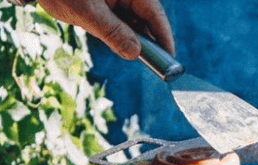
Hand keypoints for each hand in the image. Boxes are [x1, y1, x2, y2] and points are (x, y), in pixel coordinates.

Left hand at [36, 0, 174, 59]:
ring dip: (131, 38)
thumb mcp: (87, 13)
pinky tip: (119, 45)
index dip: (164, 37)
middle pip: (144, 18)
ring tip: (136, 57)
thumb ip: (112, 33)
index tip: (170, 58)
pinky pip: (116, 19)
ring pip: (130, 21)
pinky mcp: (102, 3)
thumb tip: (134, 53)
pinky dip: (118, 33)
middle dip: (148, 40)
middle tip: (154, 65)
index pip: (155, 14)